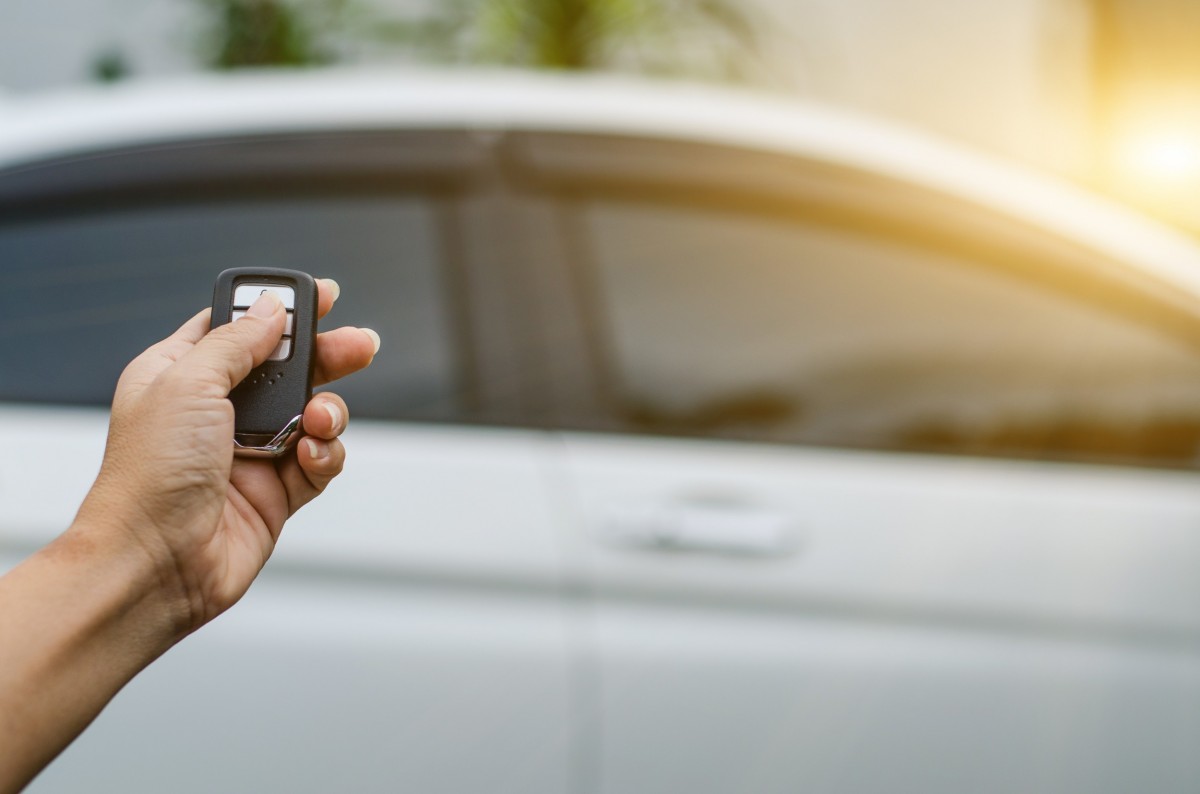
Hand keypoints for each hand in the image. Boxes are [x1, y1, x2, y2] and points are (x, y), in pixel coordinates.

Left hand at [74, 279, 377, 634]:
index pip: (239, 327)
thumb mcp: (187, 383)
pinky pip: (320, 460)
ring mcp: (249, 453)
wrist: (155, 563)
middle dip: (327, 355)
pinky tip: (311, 455)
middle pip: (289, 367)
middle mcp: (216, 412)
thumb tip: (272, 309)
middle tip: (359, 346)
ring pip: (313, 413)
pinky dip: (325, 454)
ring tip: (320, 419)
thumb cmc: (149, 478)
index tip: (322, 296)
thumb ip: (238, 342)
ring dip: (328, 411)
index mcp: (181, 375)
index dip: (280, 310)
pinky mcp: (276, 492)